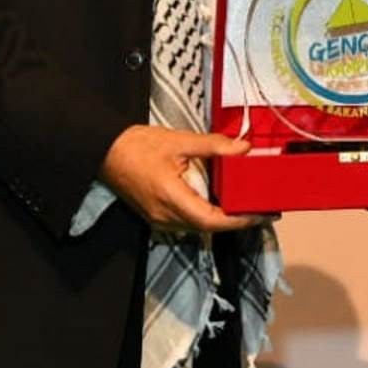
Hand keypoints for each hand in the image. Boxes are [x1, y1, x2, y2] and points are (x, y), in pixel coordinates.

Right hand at [100, 126, 271, 234]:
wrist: (105, 151)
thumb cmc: (137, 145)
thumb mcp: (179, 140)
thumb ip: (213, 145)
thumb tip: (243, 147)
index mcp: (171, 197)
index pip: (212, 220)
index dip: (239, 220)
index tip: (262, 214)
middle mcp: (165, 216)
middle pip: (208, 226)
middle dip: (236, 220)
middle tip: (262, 208)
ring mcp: (159, 219)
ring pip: (198, 226)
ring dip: (222, 219)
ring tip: (245, 205)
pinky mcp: (156, 216)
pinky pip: (187, 221)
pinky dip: (206, 214)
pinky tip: (218, 202)